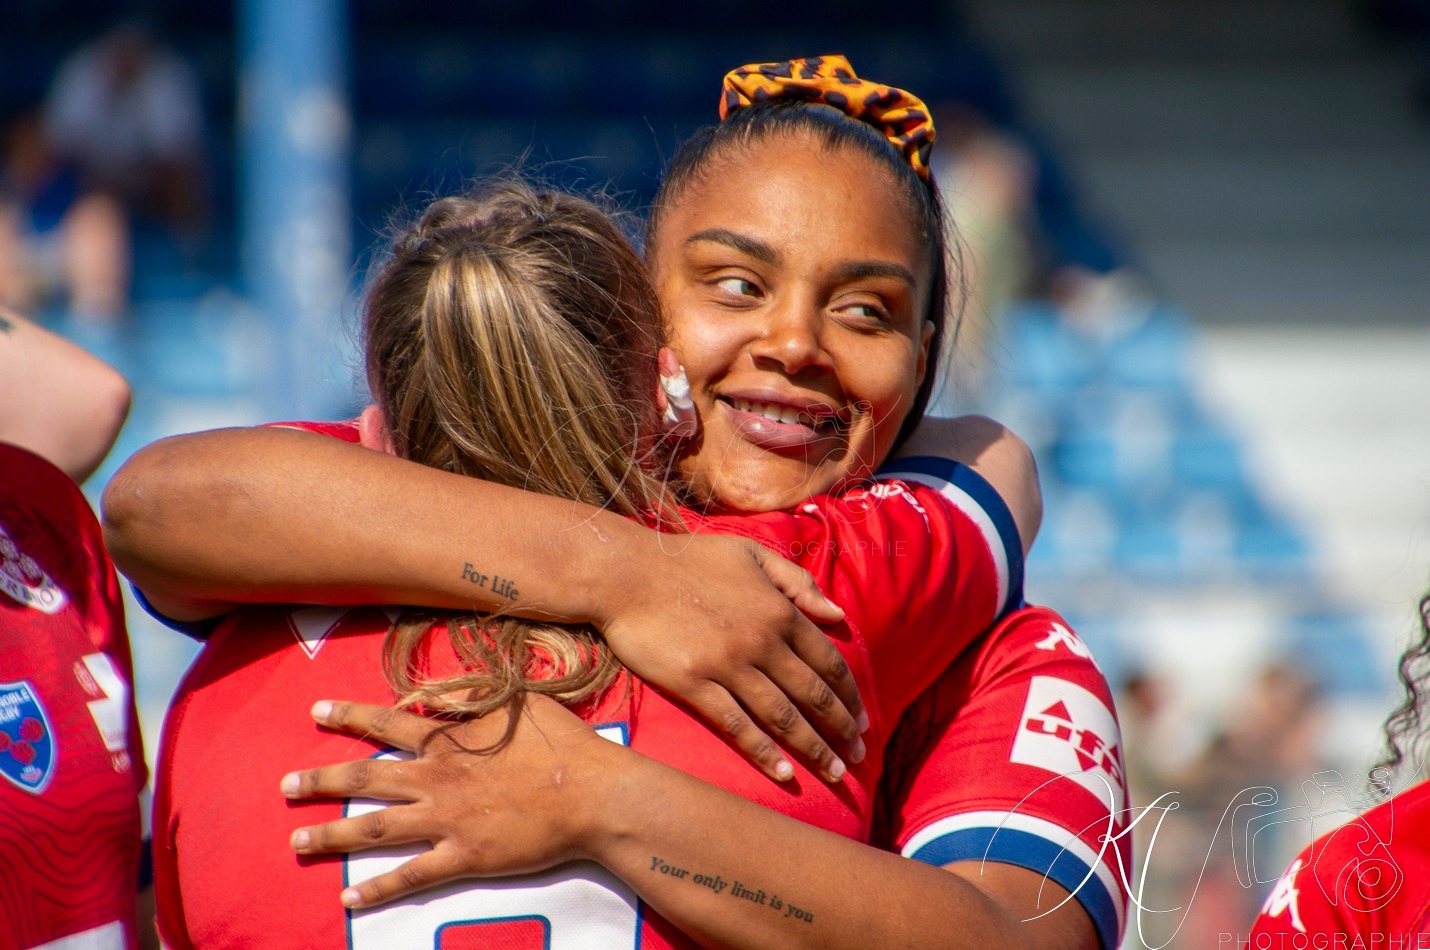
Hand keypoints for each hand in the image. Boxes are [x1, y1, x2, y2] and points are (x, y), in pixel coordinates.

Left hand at [281, 697, 621, 908]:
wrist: (591, 793)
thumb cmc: (563, 744)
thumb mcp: (520, 702)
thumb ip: (477, 694)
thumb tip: (446, 684)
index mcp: (450, 740)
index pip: (387, 722)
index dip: (349, 716)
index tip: (316, 712)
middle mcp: (437, 778)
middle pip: (366, 778)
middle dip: (321, 781)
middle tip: (285, 785)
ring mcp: (447, 820)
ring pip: (374, 828)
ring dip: (331, 835)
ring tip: (297, 840)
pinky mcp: (463, 856)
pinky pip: (410, 876)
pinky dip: (376, 890)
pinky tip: (349, 899)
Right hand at [599, 533, 865, 784]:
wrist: (627, 574)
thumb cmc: (689, 560)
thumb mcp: (752, 553)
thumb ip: (798, 582)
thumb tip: (838, 615)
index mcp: (780, 611)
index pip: (828, 662)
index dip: (849, 696)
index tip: (863, 721)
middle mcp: (762, 642)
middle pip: (813, 695)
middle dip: (841, 730)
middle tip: (859, 756)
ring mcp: (729, 666)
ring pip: (783, 717)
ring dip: (814, 749)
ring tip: (835, 773)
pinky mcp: (695, 685)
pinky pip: (738, 726)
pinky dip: (764, 753)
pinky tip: (783, 773)